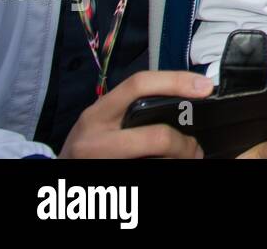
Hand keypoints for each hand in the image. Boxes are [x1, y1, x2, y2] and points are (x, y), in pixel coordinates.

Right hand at [59, 70, 213, 158]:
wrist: (61, 173)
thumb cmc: (90, 143)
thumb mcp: (103, 120)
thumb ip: (134, 107)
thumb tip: (188, 96)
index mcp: (97, 114)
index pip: (138, 85)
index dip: (175, 81)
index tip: (205, 87)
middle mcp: (94, 139)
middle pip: (157, 137)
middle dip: (184, 144)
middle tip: (195, 148)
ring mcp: (100, 163)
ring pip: (158, 160)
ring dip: (180, 159)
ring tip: (187, 158)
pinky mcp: (107, 186)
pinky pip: (150, 170)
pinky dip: (167, 166)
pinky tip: (171, 165)